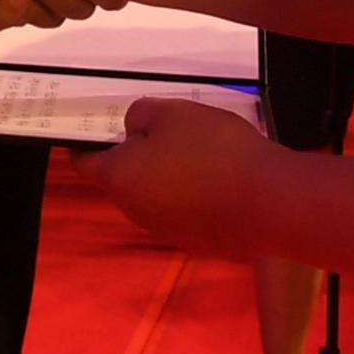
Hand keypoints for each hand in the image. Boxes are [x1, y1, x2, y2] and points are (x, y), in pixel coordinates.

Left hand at [99, 97, 285, 253]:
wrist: (269, 204)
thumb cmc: (212, 151)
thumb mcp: (173, 113)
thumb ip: (142, 115)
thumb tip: (134, 129)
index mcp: (119, 179)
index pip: (84, 162)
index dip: (86, 141)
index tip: (98, 124)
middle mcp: (135, 211)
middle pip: (124, 178)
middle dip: (136, 154)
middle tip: (163, 127)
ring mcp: (167, 230)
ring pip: (156, 194)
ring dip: (167, 173)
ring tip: (198, 148)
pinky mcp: (198, 240)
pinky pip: (185, 209)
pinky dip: (193, 192)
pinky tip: (219, 175)